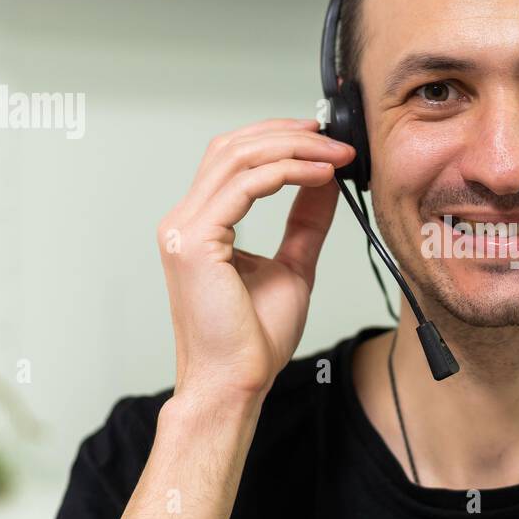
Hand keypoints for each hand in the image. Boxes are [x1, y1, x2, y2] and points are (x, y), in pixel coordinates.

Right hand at [156, 118, 354, 405]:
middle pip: (232, 147)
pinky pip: (245, 187)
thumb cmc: (253, 340)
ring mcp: (183, 230)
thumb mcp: (293, 266)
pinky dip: (287, 173)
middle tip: (335, 140)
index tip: (324, 141)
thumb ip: (306, 221)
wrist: (235, 384)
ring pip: (238, 158)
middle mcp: (184, 221)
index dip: (278, 139)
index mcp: (200, 225)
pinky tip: (321, 176)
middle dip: (288, 134)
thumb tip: (326, 181)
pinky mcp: (194, 243)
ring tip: (335, 155)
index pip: (233, 158)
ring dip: (293, 149)